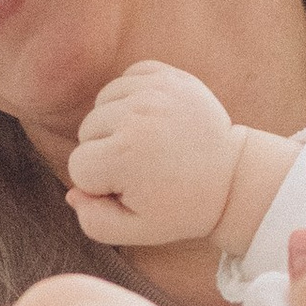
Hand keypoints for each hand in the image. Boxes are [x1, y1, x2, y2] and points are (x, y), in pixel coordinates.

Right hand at [65, 61, 238, 244]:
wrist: (232, 176)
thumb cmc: (182, 207)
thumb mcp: (138, 230)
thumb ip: (95, 221)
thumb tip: (73, 193)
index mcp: (125, 155)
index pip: (78, 167)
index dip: (99, 184)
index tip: (131, 188)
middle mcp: (136, 116)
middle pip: (86, 132)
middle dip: (105, 153)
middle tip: (142, 168)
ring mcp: (153, 90)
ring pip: (101, 104)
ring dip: (116, 124)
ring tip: (146, 144)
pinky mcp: (166, 75)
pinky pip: (123, 80)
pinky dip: (130, 98)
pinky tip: (151, 120)